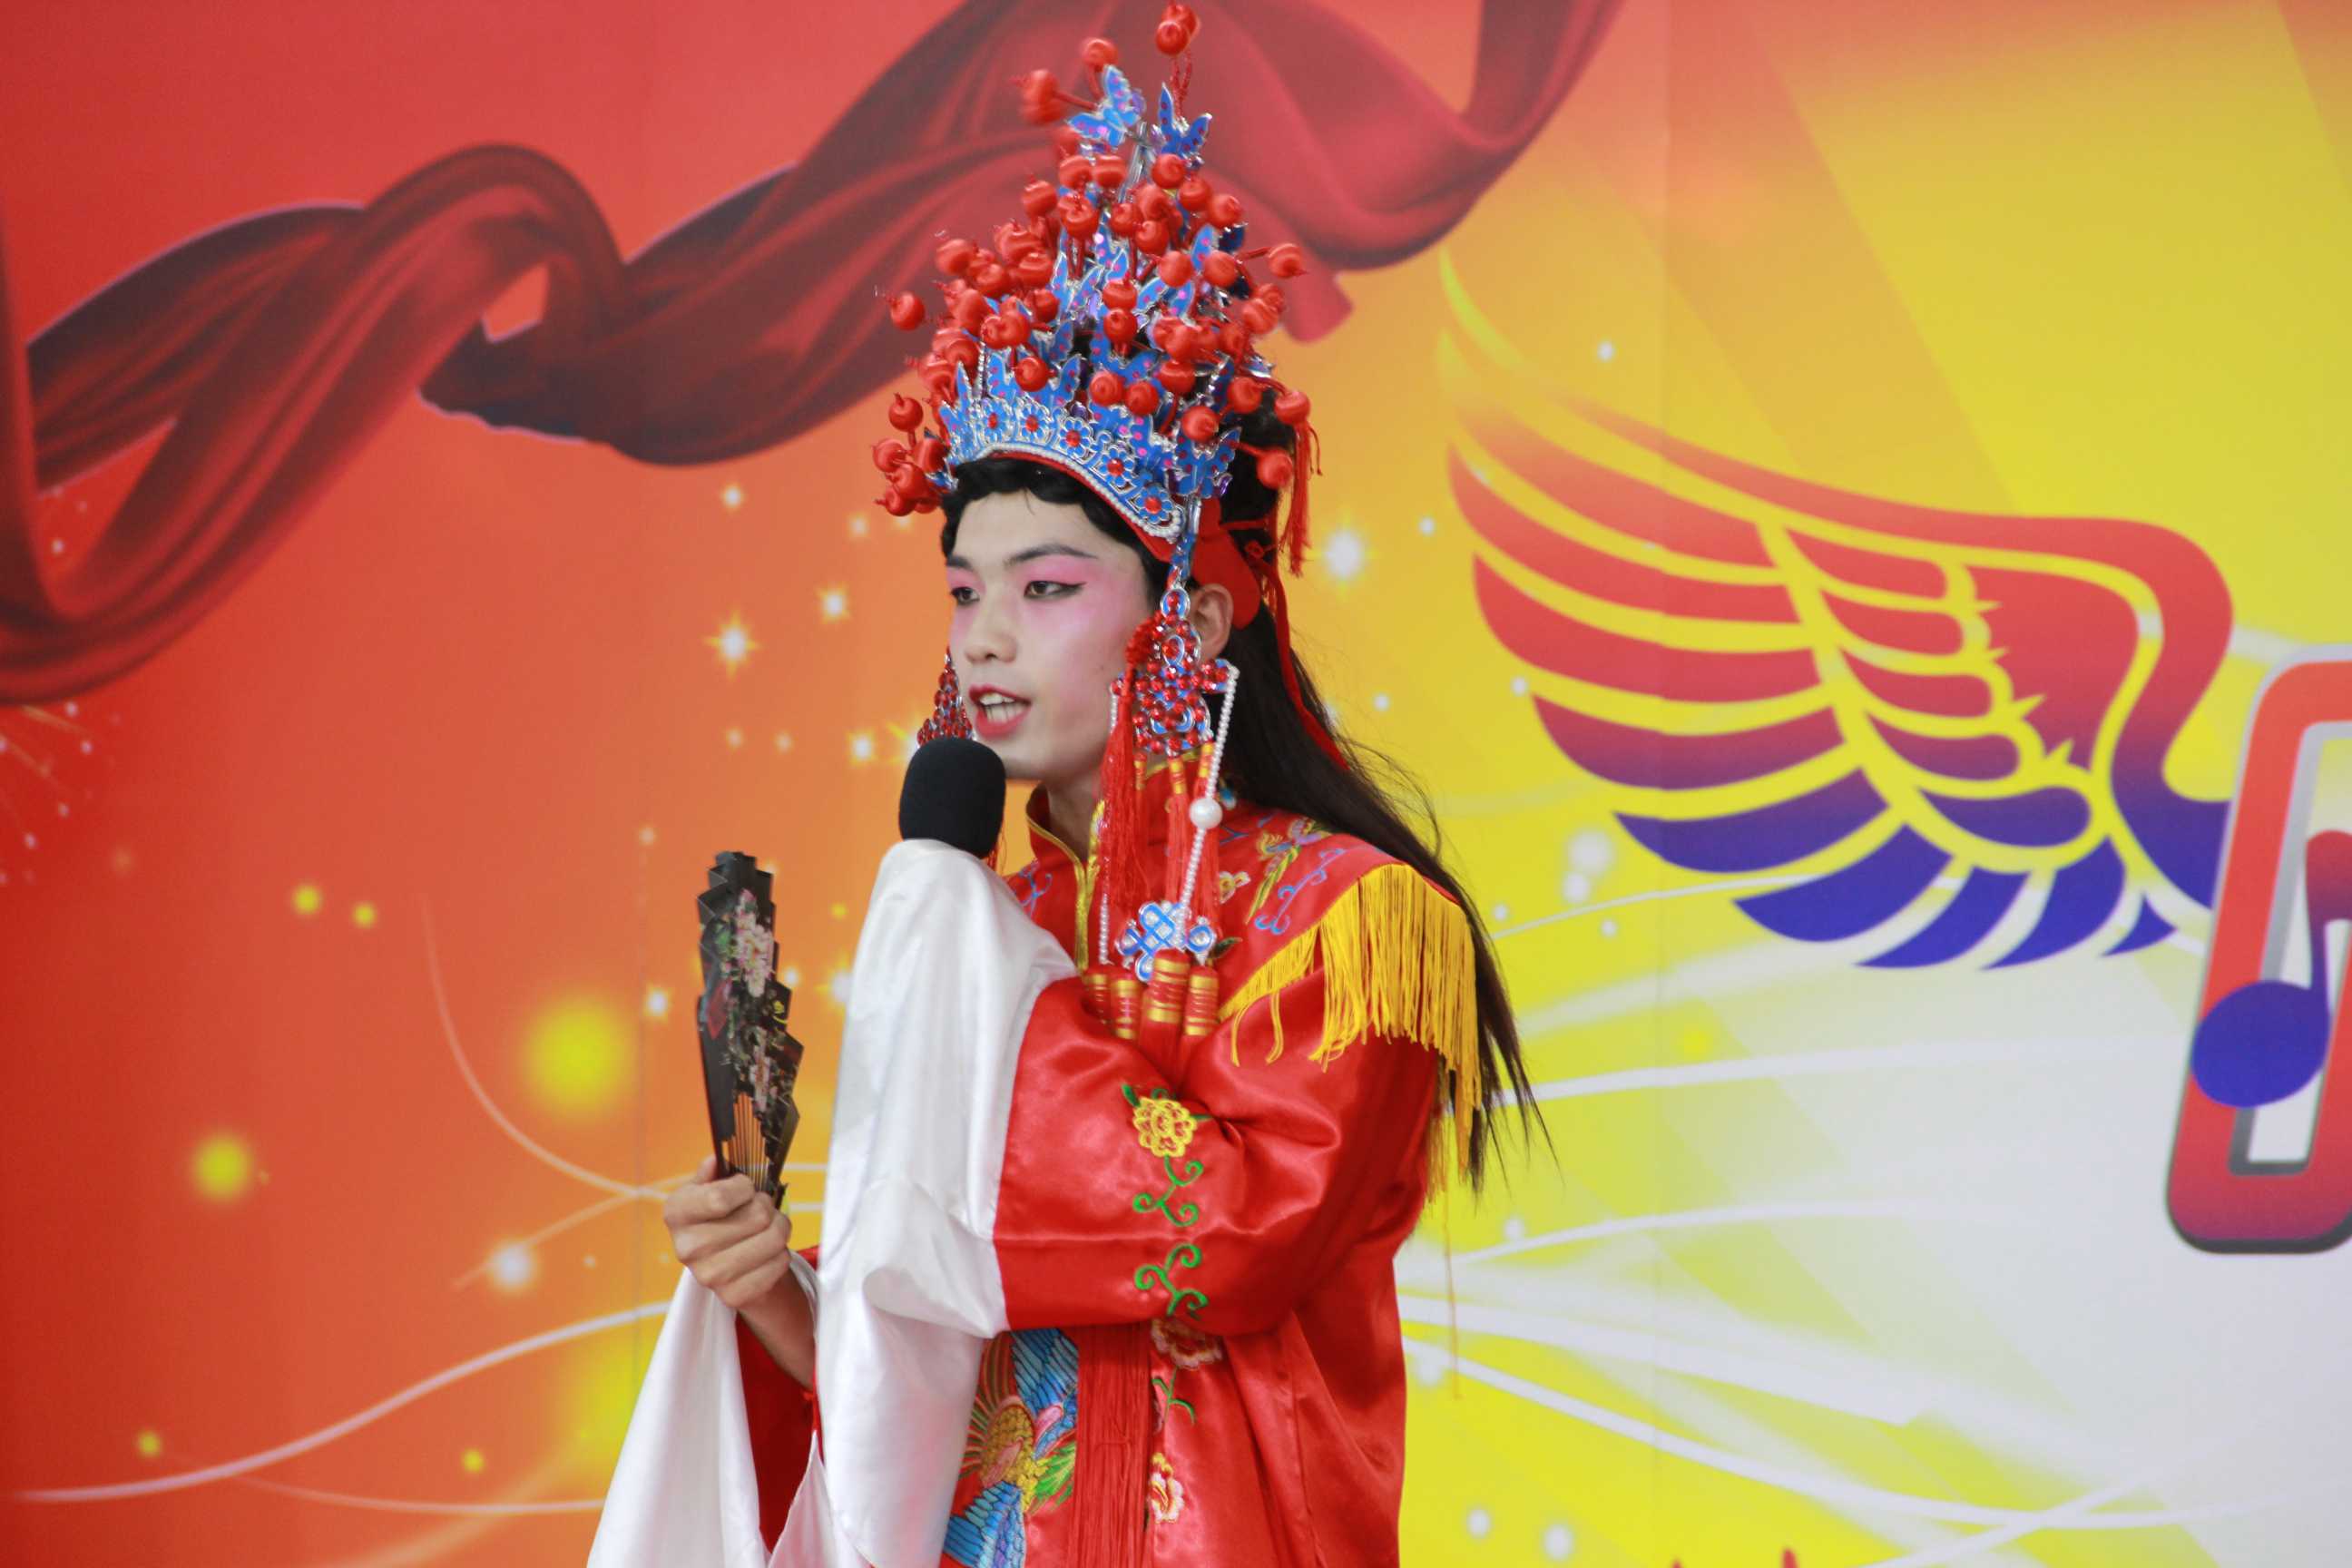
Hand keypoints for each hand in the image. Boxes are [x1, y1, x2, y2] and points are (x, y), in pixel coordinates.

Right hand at [664, 1157, 812, 1381]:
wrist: (724, 1263)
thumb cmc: (719, 1217)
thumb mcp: (708, 1188)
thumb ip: (713, 1173)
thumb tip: (715, 1160)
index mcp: (677, 1213)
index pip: (720, 1197)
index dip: (745, 1188)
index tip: (746, 1188)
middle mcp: (686, 1248)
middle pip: (757, 1216)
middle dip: (767, 1207)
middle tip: (762, 1209)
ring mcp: (709, 1276)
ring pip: (774, 1238)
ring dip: (780, 1228)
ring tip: (769, 1228)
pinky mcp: (733, 1296)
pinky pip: (779, 1263)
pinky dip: (781, 1254)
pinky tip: (767, 1252)